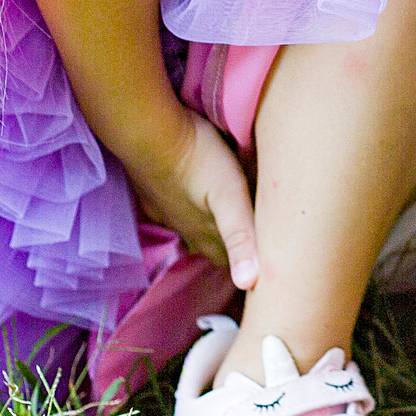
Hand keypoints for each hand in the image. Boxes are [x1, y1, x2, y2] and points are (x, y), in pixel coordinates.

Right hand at [118, 105, 260, 289]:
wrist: (150, 132)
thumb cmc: (199, 158)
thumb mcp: (230, 195)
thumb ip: (240, 236)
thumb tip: (249, 283)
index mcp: (208, 232)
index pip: (231, 260)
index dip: (248, 260)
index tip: (265, 256)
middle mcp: (186, 228)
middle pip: (213, 247)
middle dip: (232, 246)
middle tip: (252, 235)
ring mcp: (167, 211)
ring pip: (193, 229)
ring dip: (210, 227)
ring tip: (226, 218)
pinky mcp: (154, 194)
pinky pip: (172, 209)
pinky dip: (186, 208)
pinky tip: (191, 196)